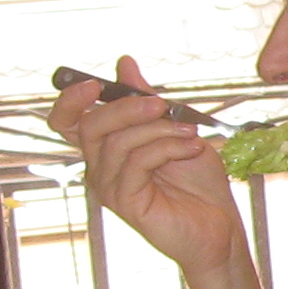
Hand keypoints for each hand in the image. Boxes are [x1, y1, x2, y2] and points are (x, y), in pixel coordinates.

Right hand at [48, 53, 244, 276]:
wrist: (220, 225)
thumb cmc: (198, 181)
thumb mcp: (176, 129)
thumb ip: (146, 100)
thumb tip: (124, 63)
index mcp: (107, 148)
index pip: (67, 122)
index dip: (70, 101)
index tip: (95, 84)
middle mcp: (100, 167)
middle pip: (90, 126)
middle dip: (127, 108)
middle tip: (162, 104)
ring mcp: (110, 186)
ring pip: (118, 142)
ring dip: (159, 130)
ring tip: (191, 132)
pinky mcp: (126, 202)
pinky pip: (136, 164)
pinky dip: (167, 148)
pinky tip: (192, 147)